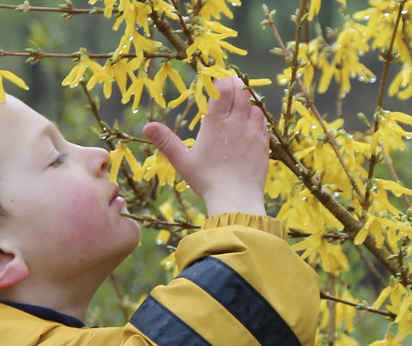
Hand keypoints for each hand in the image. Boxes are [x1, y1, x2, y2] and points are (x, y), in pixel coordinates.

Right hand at [143, 76, 268, 216]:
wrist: (236, 200)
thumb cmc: (206, 181)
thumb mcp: (182, 161)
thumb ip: (166, 142)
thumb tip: (146, 126)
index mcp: (215, 124)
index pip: (222, 90)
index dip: (220, 81)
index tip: (216, 79)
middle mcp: (236, 124)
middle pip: (240, 92)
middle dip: (235, 84)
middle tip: (230, 82)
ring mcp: (252, 134)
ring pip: (255, 106)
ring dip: (249, 99)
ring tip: (241, 99)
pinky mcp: (263, 145)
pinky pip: (264, 123)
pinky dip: (259, 116)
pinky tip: (253, 119)